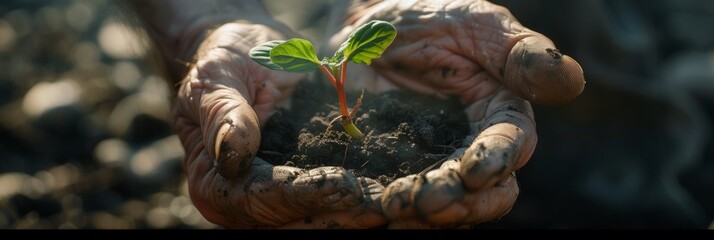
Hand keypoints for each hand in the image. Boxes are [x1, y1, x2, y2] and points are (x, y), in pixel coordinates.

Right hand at [121, 0, 387, 226]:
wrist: (249, 54)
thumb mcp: (218, 76)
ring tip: (390, 203)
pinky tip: (385, 193)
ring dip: (352, 216)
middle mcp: (241, 200)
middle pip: (290, 221)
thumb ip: (223, 113)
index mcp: (211, 180)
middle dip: (336, 216)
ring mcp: (272, 200)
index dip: (300, 196)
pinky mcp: (298, 191)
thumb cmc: (226, 61)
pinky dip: (354, 204)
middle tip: (382, 206)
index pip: (256, 200)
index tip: (343, 184)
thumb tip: (233, 153)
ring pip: (313, 221)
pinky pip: (327, 205)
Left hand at [328, 0, 584, 227]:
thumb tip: (572, 80)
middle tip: (424, 202)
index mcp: (501, 117)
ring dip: (419, 216)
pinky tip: (366, 209)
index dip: (496, 163)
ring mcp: (427, 167)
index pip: (511, 149)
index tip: (475, 172)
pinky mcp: (388, 174)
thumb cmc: (428, 19)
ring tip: (390, 207)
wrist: (363, 29)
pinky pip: (389, 203)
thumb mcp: (475, 24)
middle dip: (458, 203)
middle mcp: (470, 151)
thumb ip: (520, 54)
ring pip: (439, 208)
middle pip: (481, 194)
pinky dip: (379, 211)